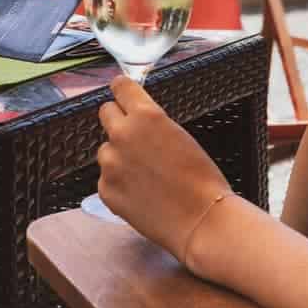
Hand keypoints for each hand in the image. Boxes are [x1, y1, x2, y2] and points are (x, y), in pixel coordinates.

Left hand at [97, 75, 231, 267]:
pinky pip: (106, 178)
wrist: (202, 221)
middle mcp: (123, 134)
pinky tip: (141, 194)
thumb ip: (151, 124)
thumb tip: (135, 120)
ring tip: (145, 175)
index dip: (122, 89)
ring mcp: (110, 164)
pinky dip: (119, 184)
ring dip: (119, 156)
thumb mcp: (178, 135)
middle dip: (118, 120)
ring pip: (106, 149)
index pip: (120, 86)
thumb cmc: (200, 178)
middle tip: (134, 136)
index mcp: (146, 116)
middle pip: (106, 112)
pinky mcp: (105, 190)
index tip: (121, 91)